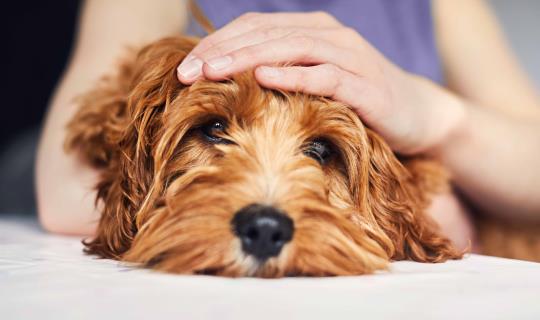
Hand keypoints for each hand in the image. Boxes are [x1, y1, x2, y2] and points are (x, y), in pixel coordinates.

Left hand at [177, 12, 464, 153]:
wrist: (418, 115)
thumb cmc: (358, 100)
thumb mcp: (315, 83)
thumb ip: (282, 76)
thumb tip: (232, 86)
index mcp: (312, 31)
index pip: (255, 28)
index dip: (218, 43)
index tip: (185, 67)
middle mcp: (329, 35)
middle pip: (267, 35)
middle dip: (223, 51)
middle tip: (187, 71)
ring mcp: (349, 57)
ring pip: (291, 48)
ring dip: (249, 58)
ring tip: (214, 71)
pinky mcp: (365, 84)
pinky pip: (326, 75)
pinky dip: (295, 75)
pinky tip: (266, 78)